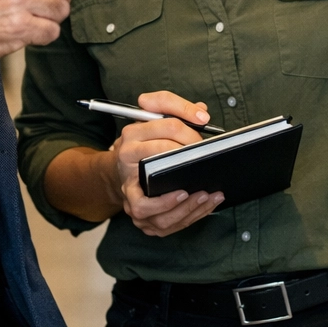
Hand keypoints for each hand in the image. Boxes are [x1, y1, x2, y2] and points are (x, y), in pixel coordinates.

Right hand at [112, 91, 222, 236]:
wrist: (121, 170)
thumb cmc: (145, 144)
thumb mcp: (154, 117)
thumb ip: (174, 106)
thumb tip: (202, 111)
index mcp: (132, 134)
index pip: (167, 126)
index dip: (191, 130)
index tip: (206, 132)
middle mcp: (126, 161)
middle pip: (160, 158)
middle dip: (187, 160)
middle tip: (205, 161)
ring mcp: (129, 190)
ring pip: (153, 204)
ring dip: (184, 202)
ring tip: (205, 194)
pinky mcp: (138, 212)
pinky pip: (159, 221)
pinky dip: (183, 216)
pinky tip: (202, 205)